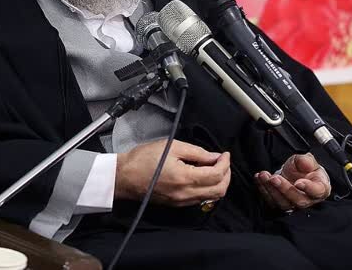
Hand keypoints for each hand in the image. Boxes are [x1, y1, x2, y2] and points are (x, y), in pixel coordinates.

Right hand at [115, 140, 230, 206]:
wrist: (124, 177)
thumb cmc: (143, 159)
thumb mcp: (172, 147)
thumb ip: (196, 152)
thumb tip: (214, 156)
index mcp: (185, 178)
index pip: (217, 174)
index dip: (225, 163)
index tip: (224, 154)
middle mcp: (186, 194)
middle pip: (219, 190)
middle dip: (226, 174)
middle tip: (222, 161)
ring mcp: (182, 201)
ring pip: (212, 197)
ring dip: (218, 182)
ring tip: (213, 167)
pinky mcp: (177, 204)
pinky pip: (200, 199)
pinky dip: (207, 188)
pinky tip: (202, 176)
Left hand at [254, 153, 330, 211]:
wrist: (295, 173)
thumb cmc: (305, 168)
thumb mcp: (307, 159)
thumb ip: (307, 161)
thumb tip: (305, 164)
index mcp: (320, 188)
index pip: (317, 191)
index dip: (308, 188)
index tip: (298, 182)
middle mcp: (308, 199)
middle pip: (298, 200)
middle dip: (284, 189)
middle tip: (274, 178)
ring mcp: (294, 203)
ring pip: (283, 203)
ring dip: (271, 189)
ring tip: (264, 176)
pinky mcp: (280, 203)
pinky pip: (271, 201)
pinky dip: (263, 189)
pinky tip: (259, 179)